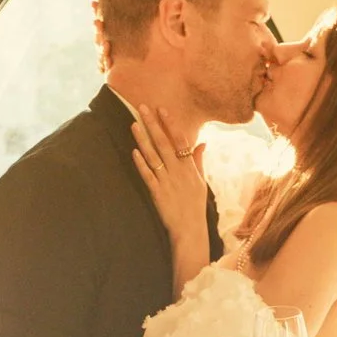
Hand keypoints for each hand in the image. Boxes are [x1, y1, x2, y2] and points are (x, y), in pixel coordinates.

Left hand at [130, 105, 210, 248]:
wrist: (190, 229)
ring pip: (153, 156)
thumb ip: (198, 161)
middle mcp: (178, 172)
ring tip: (134, 124)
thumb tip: (202, 143)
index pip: (180, 140)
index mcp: (189, 168)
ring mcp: (167, 181)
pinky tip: (134, 151)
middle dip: (153, 124)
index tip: (162, 109)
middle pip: (164, 143)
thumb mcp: (201, 181)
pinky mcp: (157, 193)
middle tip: (142, 107)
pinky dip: (141, 163)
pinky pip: (148, 175)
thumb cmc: (195, 205)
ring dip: (143, 139)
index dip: (170, 124)